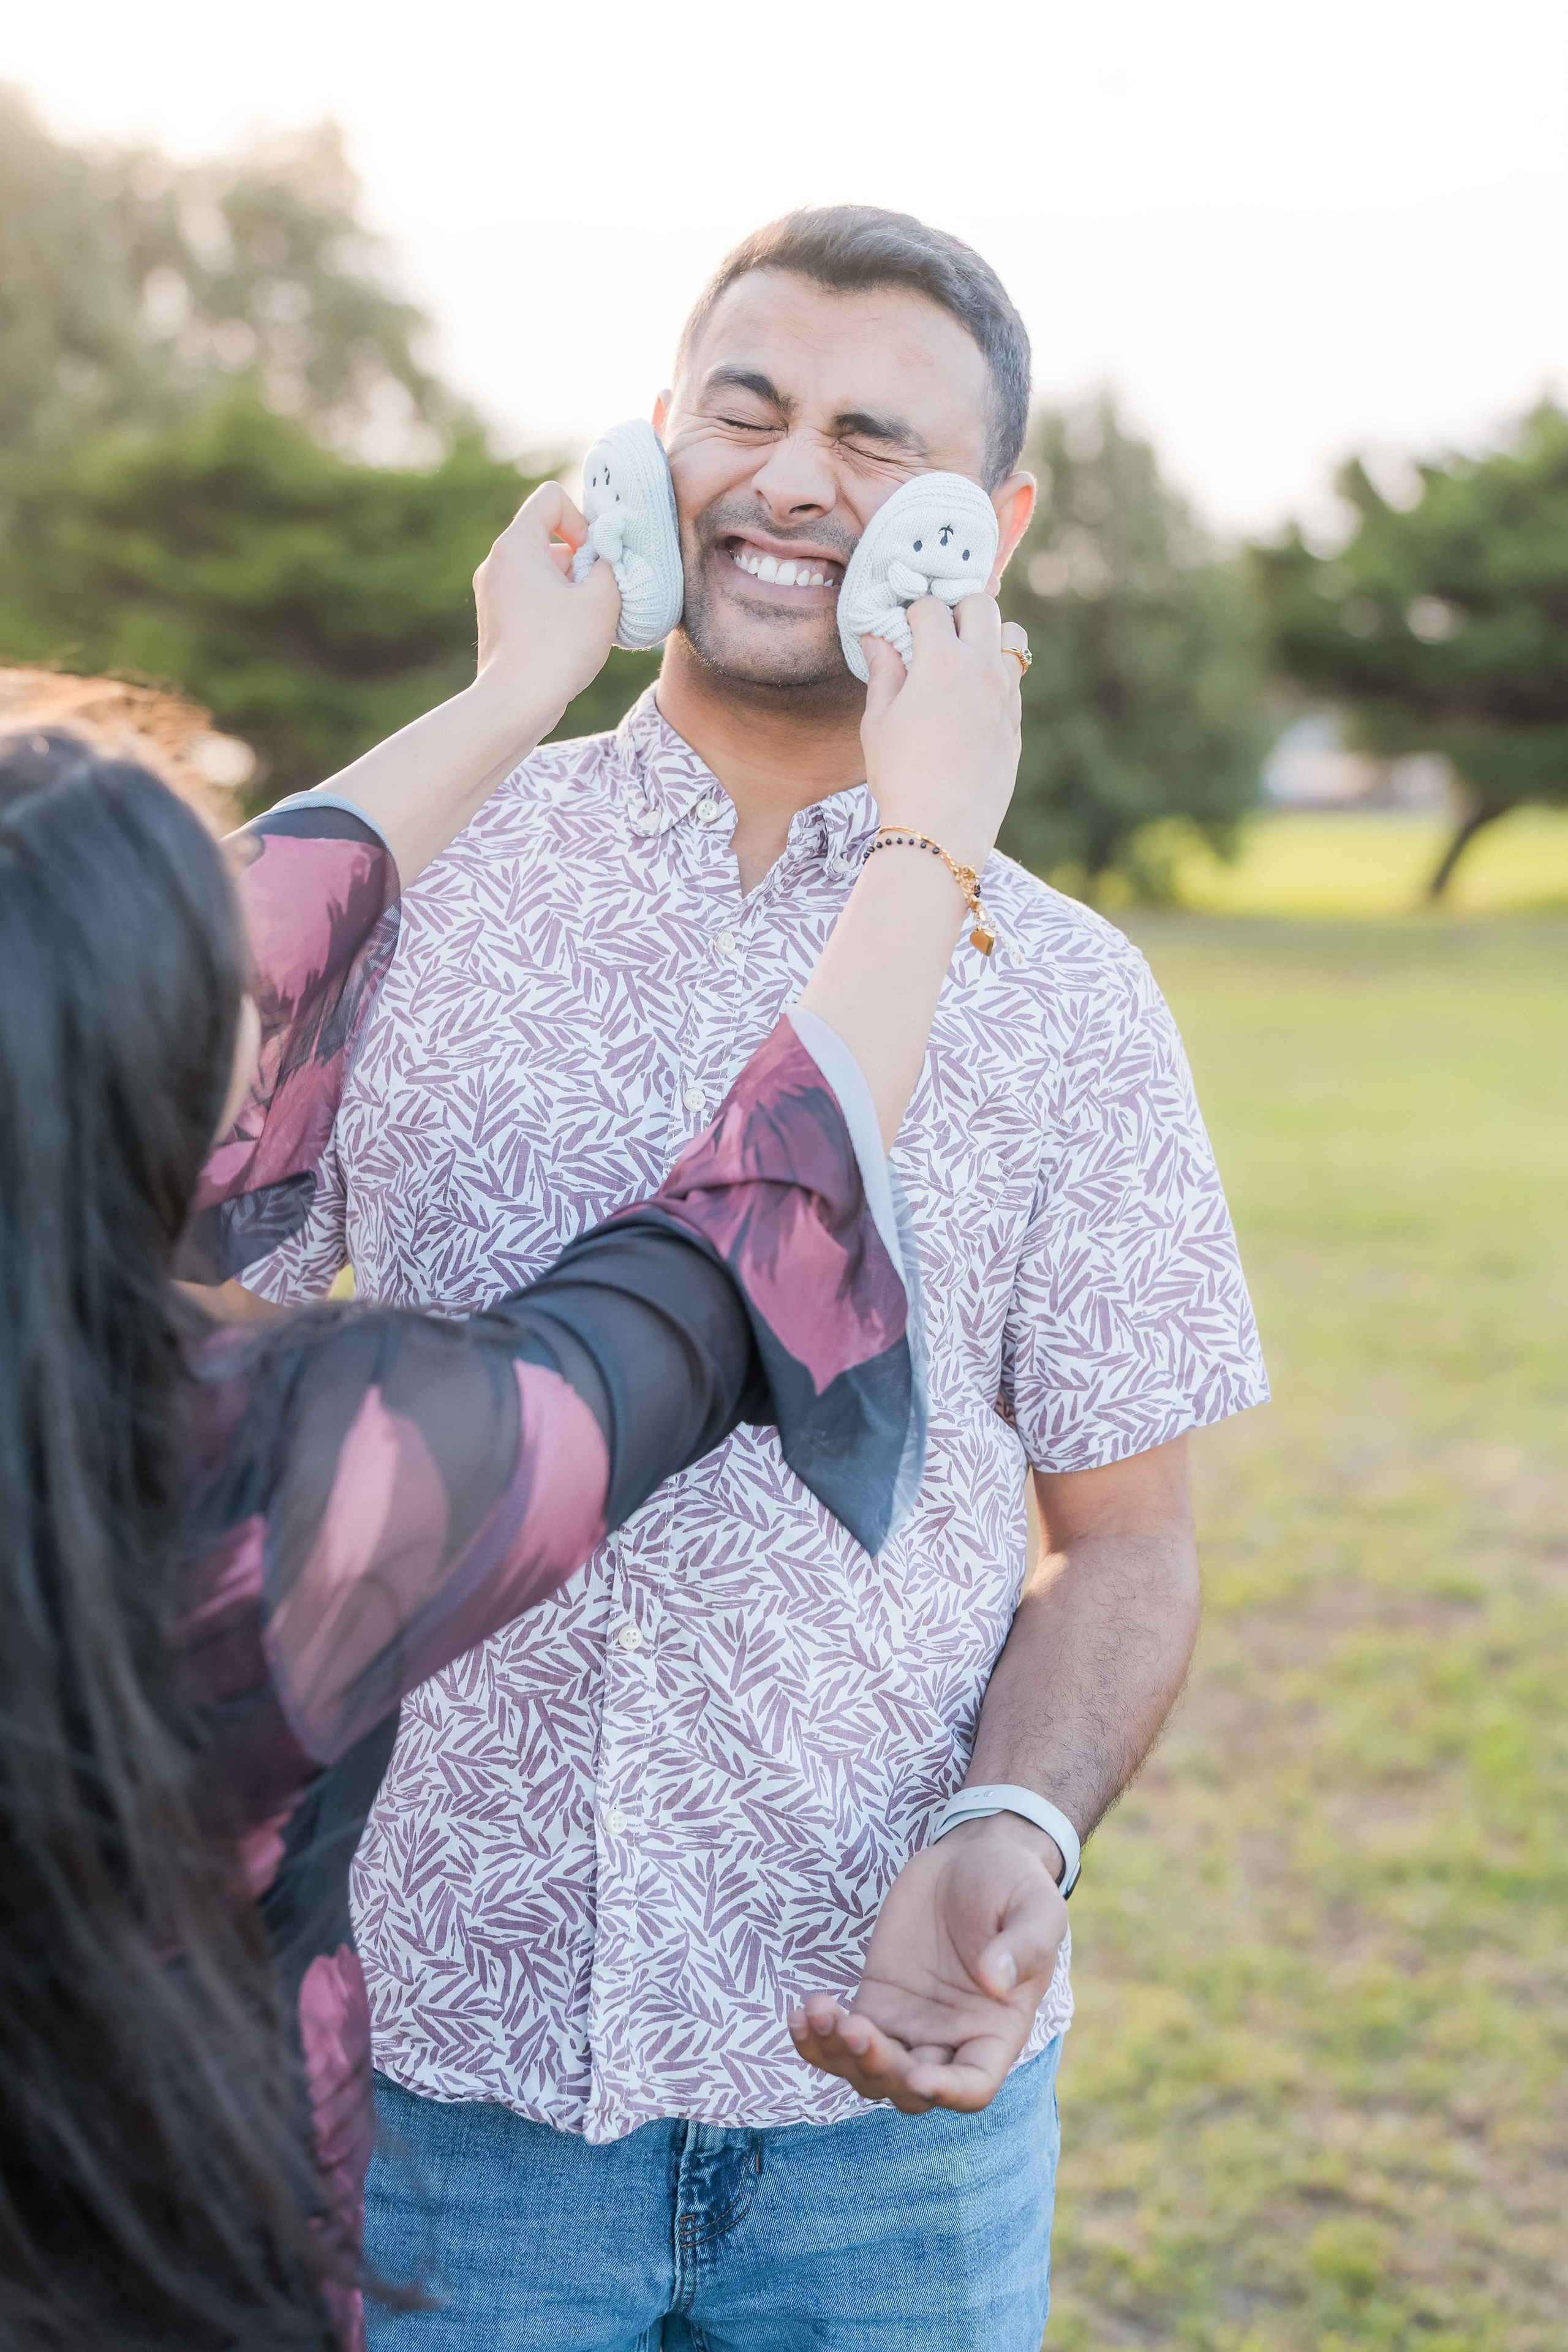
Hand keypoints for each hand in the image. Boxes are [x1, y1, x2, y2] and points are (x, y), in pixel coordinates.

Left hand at [473, 480, 621, 735]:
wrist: (514, 704)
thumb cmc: (558, 650)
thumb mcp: (602, 599)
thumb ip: (612, 562)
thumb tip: (611, 549)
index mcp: (515, 545)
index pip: (550, 498)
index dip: (581, 520)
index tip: (592, 558)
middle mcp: (496, 562)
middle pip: (548, 539)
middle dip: (580, 562)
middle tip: (597, 598)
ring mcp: (491, 592)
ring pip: (541, 572)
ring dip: (570, 589)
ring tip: (585, 624)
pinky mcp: (495, 619)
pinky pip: (530, 597)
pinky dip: (553, 608)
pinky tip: (568, 641)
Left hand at [788, 1813, 1066, 2114]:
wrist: (972, 1857)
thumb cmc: (1013, 1886)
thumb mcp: (1037, 1907)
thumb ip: (1024, 1945)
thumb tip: (995, 1981)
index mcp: (996, 2032)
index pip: (974, 2086)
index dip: (948, 2092)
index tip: (920, 2075)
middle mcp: (950, 2041)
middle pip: (910, 2088)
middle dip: (880, 2068)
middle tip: (856, 2027)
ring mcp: (908, 2025)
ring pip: (867, 2071)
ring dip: (838, 2054)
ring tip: (819, 2009)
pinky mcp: (876, 2000)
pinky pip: (841, 2036)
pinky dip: (816, 2036)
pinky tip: (800, 2013)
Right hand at [860, 595, 1027, 874]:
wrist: (942, 826)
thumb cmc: (901, 774)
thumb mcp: (878, 720)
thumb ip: (883, 671)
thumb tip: (877, 637)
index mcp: (943, 660)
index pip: (931, 606)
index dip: (911, 612)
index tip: (901, 627)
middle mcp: (982, 667)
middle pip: (982, 604)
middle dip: (957, 608)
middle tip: (936, 633)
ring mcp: (1005, 694)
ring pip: (1012, 635)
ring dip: (989, 635)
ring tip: (964, 658)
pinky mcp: (1015, 721)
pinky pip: (1014, 677)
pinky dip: (996, 673)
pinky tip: (971, 697)